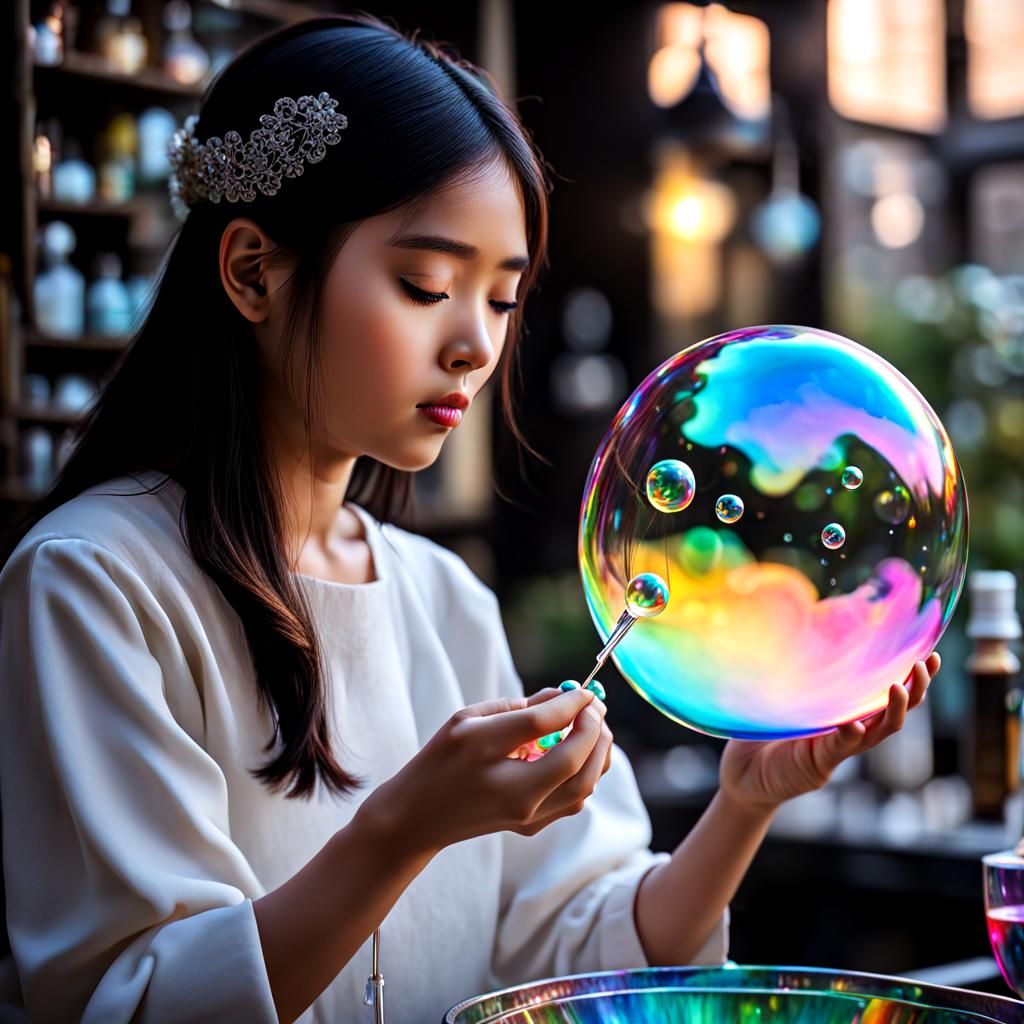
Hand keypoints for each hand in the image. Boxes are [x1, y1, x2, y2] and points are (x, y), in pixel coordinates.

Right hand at [361, 686, 613, 855]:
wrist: (419, 816)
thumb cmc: (441, 759)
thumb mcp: (467, 720)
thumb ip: (516, 707)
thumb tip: (561, 696)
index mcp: (485, 755)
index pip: (542, 725)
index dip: (570, 703)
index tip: (582, 690)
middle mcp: (512, 793)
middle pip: (574, 762)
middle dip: (594, 730)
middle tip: (594, 706)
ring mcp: (526, 817)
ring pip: (583, 786)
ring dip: (597, 752)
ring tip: (593, 726)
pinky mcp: (533, 826)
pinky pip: (575, 798)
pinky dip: (586, 771)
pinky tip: (579, 750)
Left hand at [719, 653, 940, 812]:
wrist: (746, 773)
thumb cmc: (767, 729)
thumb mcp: (789, 694)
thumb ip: (804, 672)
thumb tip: (810, 624)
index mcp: (849, 710)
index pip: (888, 690)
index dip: (913, 674)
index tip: (931, 652)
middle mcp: (853, 728)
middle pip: (897, 711)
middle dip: (917, 689)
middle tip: (923, 665)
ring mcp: (839, 747)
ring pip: (880, 730)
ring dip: (894, 710)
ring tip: (899, 687)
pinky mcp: (820, 763)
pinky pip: (841, 748)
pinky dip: (850, 736)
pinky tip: (856, 725)